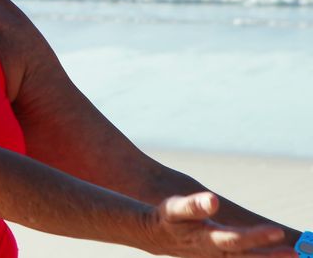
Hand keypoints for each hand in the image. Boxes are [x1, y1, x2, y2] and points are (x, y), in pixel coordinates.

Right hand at [147, 192, 295, 256]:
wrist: (158, 237)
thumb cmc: (168, 219)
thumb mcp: (175, 209)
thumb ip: (193, 205)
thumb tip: (212, 199)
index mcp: (205, 239)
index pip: (233, 240)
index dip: (255, 237)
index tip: (277, 232)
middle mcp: (214, 252)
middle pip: (245, 256)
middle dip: (270, 255)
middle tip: (294, 252)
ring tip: (293, 255)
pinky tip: (276, 255)